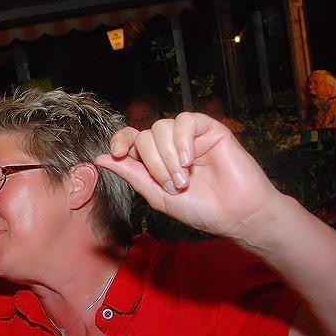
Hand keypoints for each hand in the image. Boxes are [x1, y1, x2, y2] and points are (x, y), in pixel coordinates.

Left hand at [95, 112, 280, 240]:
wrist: (235, 214)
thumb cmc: (200, 209)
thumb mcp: (157, 195)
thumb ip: (131, 174)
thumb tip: (101, 158)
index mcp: (155, 161)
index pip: (131, 139)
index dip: (120, 141)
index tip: (116, 152)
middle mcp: (170, 146)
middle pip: (145, 136)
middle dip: (152, 162)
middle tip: (171, 185)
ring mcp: (189, 137)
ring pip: (162, 128)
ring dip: (167, 156)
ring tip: (183, 179)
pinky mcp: (210, 129)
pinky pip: (185, 121)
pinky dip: (182, 141)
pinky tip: (189, 160)